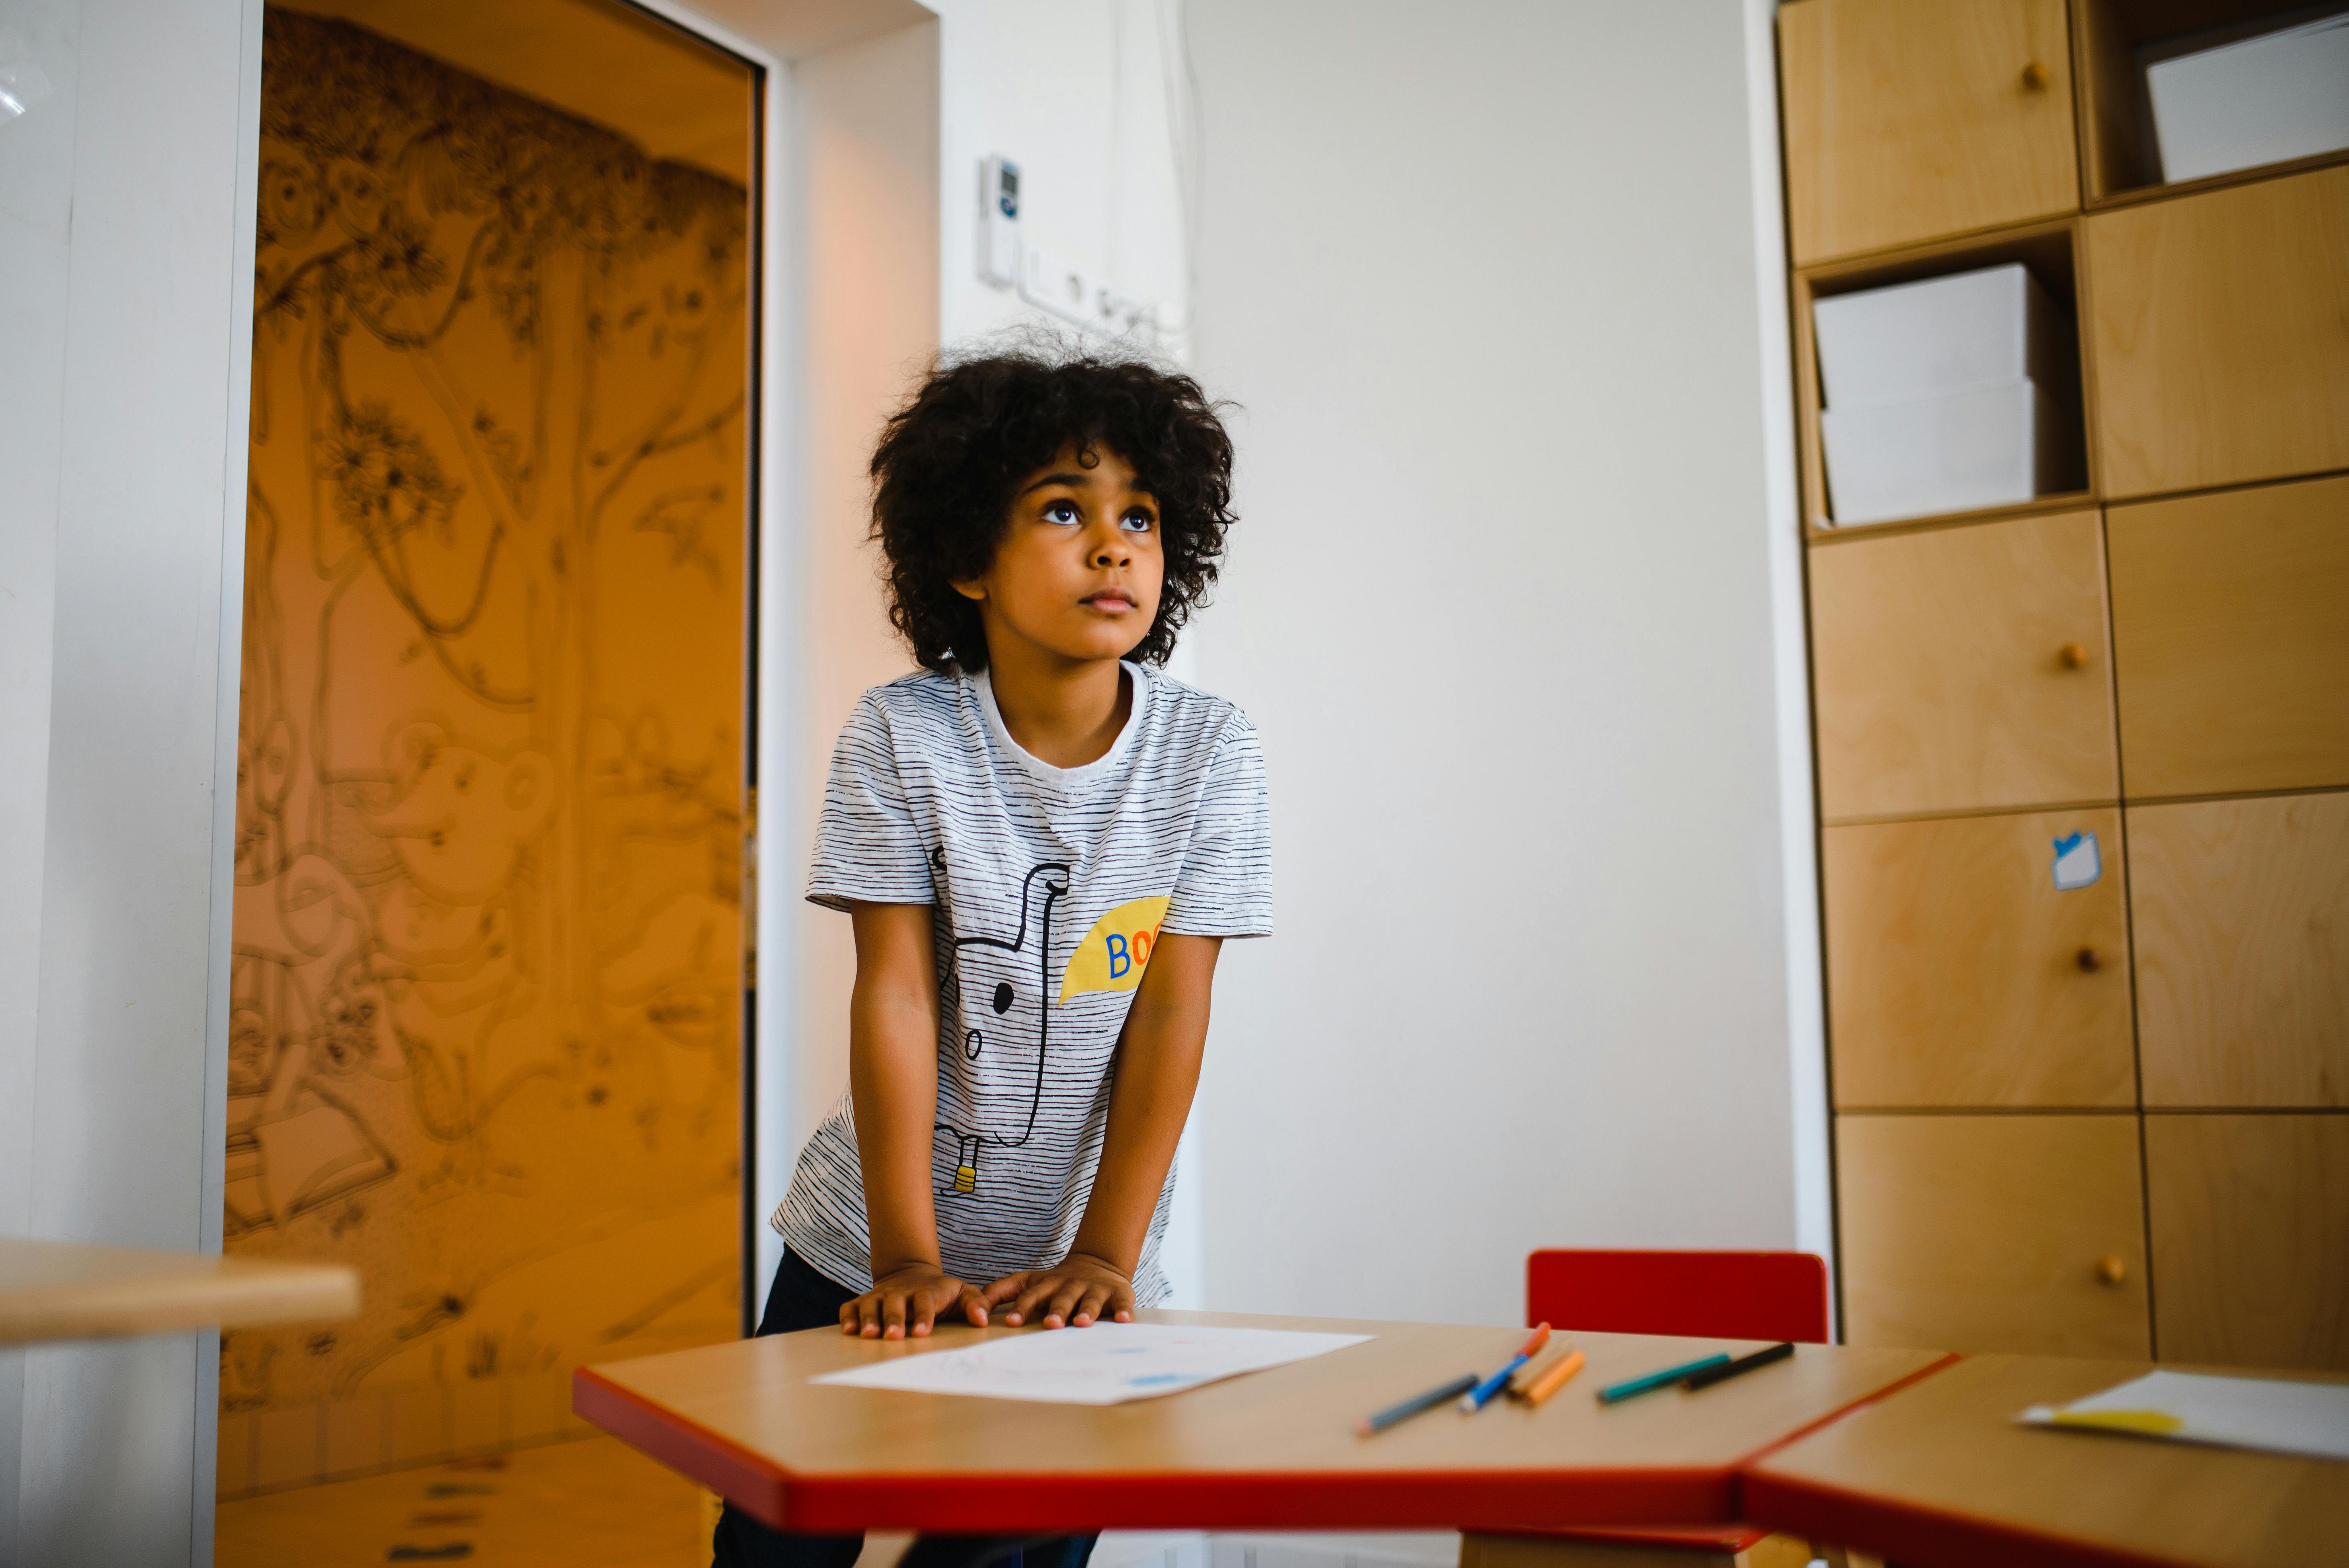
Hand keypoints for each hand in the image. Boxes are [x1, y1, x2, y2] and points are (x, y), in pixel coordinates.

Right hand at [841, 1263, 986, 1338]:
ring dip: (869, 1319)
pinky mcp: (865, 1300)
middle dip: (894, 1319)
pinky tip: (848, 1331)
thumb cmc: (941, 1292)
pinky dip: (848, 1317)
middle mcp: (901, 1292)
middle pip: (895, 1303)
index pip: (926, 1301)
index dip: (924, 1316)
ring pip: (872, 1304)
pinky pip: (852, 1307)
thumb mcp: (963, 1293)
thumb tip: (983, 1320)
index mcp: (927, 1291)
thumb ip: (976, 1304)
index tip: (923, 1333)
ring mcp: (881, 1295)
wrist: (912, 1273)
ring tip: (869, 1335)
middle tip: (893, 1337)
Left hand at [984, 1252, 1135, 1328]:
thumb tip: (975, 1308)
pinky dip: (1124, 1311)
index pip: (1031, 1295)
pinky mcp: (1117, 1294)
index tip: (1011, 1322)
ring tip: (1082, 1323)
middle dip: (1056, 1311)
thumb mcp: (1028, 1282)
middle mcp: (1070, 1286)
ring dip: (1086, 1311)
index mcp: (1047, 1285)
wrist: (1096, 1263)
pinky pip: (1121, 1303)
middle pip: (1062, 1298)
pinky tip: (1125, 1320)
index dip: (1022, 1307)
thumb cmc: (1055, 1283)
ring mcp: (1094, 1289)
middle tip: (1049, 1324)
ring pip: (1090, 1301)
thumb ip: (1001, 1291)